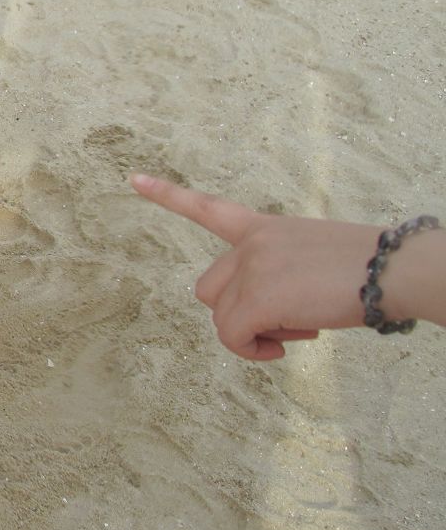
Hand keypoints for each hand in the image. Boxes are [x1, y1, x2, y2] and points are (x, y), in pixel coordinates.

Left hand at [131, 173, 374, 359]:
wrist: (396, 269)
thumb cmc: (368, 269)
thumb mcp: (312, 258)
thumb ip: (277, 275)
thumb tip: (266, 319)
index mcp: (264, 227)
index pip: (208, 208)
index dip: (169, 196)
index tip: (134, 180)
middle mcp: (250, 243)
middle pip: (209, 289)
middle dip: (239, 312)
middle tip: (289, 321)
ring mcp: (251, 268)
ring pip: (222, 317)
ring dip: (254, 332)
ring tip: (299, 328)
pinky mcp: (257, 298)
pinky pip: (232, 337)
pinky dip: (252, 350)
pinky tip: (283, 347)